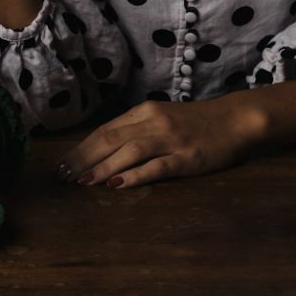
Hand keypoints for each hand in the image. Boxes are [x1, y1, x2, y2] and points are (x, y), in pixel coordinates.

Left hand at [54, 96, 261, 190]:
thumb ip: (136, 129)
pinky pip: (157, 166)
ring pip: (129, 151)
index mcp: (144, 112)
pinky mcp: (187, 158)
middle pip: (110, 139)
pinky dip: (135, 175)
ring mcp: (170, 140)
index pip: (105, 130)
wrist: (234, 119)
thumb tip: (102, 149)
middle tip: (62, 176)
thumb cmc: (195, 121)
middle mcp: (153, 123)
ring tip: (83, 182)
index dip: (81, 148)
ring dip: (103, 167)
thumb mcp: (161, 117)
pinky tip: (118, 184)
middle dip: (83, 158)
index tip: (62, 165)